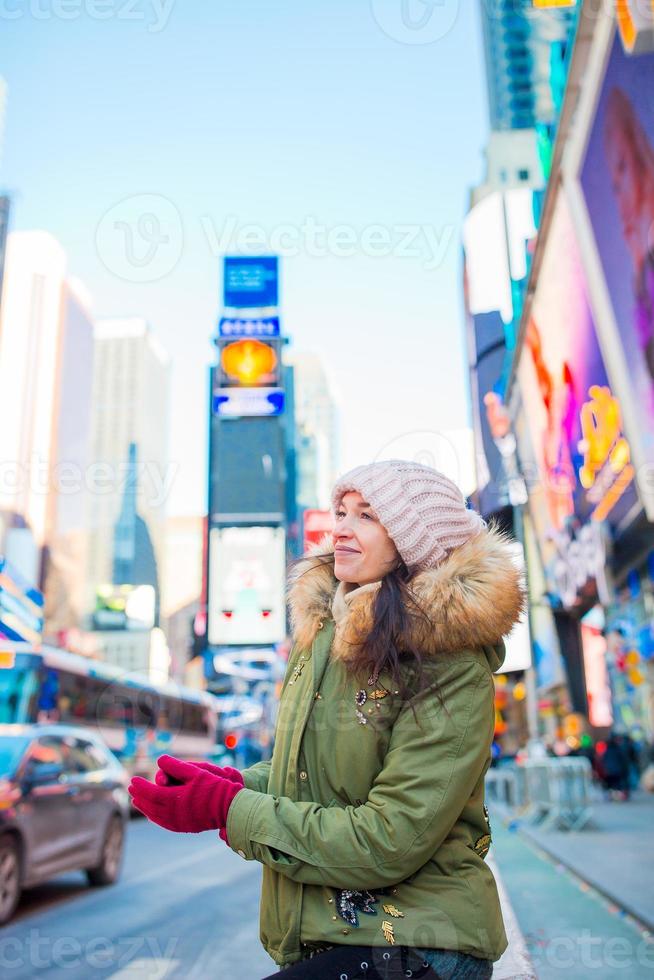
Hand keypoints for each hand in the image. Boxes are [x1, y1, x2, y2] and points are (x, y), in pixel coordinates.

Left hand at [128, 754, 242, 833]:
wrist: (229, 807)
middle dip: (140, 796)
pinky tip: (152, 813)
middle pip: (150, 806)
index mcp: (175, 799)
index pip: (151, 793)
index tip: (133, 780)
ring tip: (136, 801)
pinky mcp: (185, 827)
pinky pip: (164, 823)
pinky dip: (155, 816)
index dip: (141, 786)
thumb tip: (159, 760)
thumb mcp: (195, 772)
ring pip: (156, 816)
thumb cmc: (214, 787)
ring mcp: (179, 823)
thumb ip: (176, 766)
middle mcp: (174, 814)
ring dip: (145, 808)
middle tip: (130, 789)